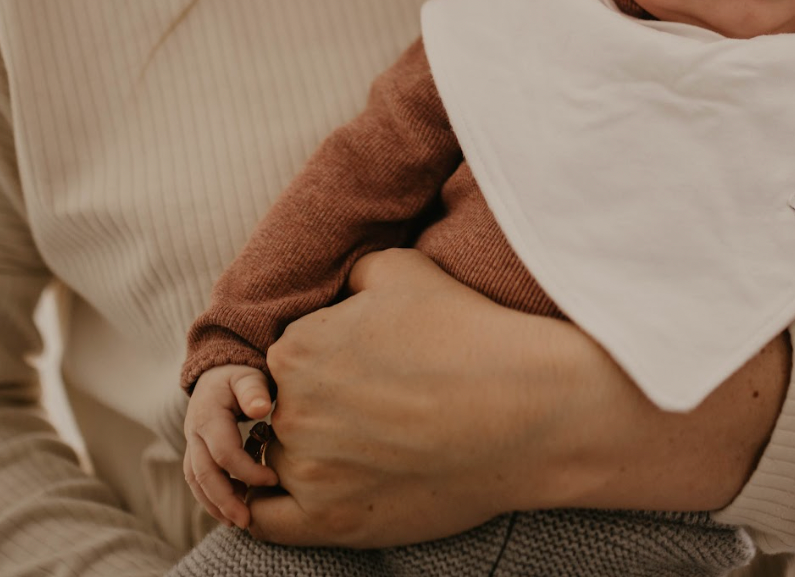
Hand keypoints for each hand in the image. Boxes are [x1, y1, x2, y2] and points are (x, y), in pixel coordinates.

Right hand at [182, 364, 279, 528]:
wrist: (216, 375)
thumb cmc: (239, 378)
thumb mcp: (248, 377)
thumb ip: (253, 391)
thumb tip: (260, 409)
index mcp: (208, 415)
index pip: (224, 452)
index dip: (247, 470)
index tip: (274, 479)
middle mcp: (194, 432)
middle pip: (203, 473)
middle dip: (225, 499)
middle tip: (247, 520)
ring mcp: (191, 444)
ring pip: (196, 481)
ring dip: (214, 505)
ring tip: (237, 522)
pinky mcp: (194, 454)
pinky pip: (196, 481)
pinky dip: (210, 499)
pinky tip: (229, 512)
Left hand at [245, 248, 578, 546]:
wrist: (525, 410)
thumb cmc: (467, 333)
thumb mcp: (402, 270)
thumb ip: (350, 276)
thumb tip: (340, 292)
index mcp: (296, 350)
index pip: (289, 360)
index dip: (327, 363)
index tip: (368, 372)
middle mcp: (290, 411)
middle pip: (284, 411)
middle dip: (319, 409)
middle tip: (376, 410)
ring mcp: (308, 471)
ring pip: (282, 463)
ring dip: (312, 456)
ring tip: (372, 449)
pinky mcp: (330, 522)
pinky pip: (269, 524)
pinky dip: (277, 510)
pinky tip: (317, 494)